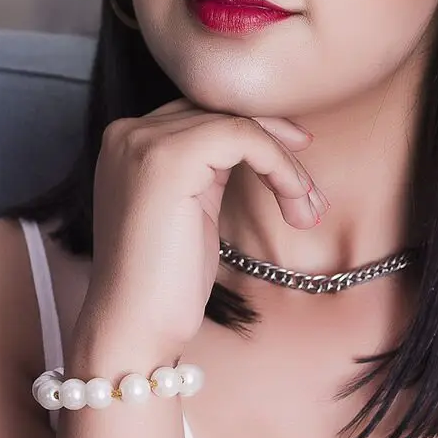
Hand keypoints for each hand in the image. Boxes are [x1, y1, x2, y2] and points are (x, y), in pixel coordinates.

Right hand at [72, 98, 325, 370]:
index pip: (204, 112)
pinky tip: (294, 202)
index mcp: (128, 143)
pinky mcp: (169, 159)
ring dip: (285, 164)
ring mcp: (144, 142)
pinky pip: (244, 137)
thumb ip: (209, 169)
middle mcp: (128, 133)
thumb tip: (262, 141)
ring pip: (238, 123)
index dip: (257, 131)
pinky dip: (280, 166)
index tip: (295, 163)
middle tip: (309, 188)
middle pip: (221, 110)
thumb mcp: (192, 208)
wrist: (136, 328)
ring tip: (306, 208)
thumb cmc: (165, 282)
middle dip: (276, 142)